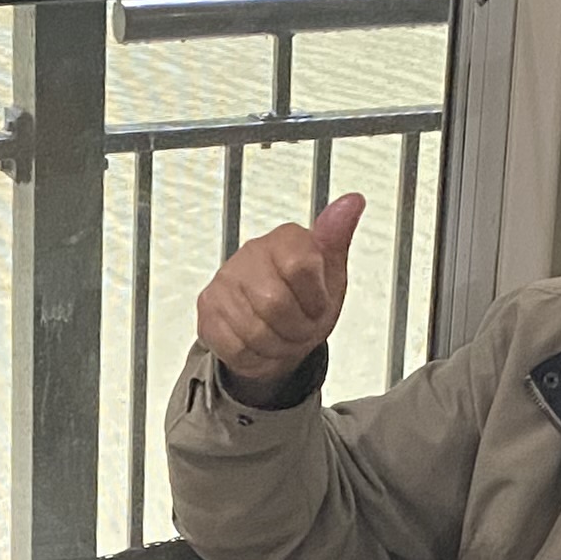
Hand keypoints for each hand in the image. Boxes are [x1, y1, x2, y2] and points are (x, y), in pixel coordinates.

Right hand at [196, 192, 362, 405]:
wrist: (277, 331)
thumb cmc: (306, 300)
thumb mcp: (331, 273)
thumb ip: (338, 238)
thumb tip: (353, 201)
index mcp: (286, 239)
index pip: (300, 266)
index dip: (315, 299)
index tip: (318, 305)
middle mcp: (251, 253)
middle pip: (275, 304)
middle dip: (296, 329)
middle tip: (299, 328)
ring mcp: (224, 281)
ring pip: (254, 331)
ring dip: (277, 346)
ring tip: (281, 336)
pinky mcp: (207, 309)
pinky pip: (235, 347)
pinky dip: (256, 358)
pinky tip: (260, 345)